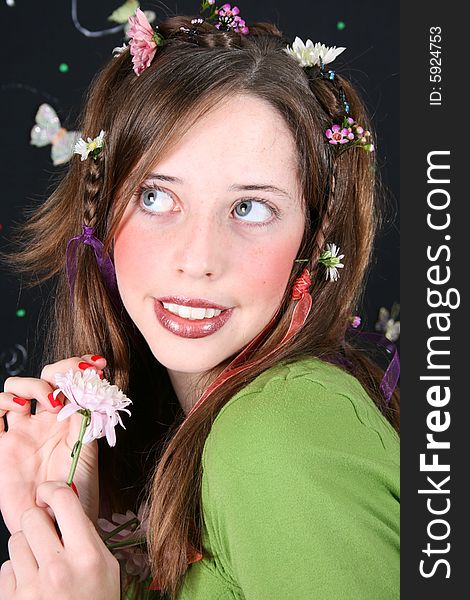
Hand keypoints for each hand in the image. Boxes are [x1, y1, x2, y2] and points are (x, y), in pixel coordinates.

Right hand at [0, 355, 106, 533]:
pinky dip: (1, 402)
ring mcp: (23, 431)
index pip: (71, 382)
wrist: (55, 523)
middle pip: (43, 377)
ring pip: (15, 389)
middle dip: (58, 371)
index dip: (80, 368)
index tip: (96, 364)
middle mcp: (46, 421)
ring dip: (30, 386)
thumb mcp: (87, 451)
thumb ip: (84, 420)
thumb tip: (83, 390)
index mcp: (70, 419)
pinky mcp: (2, 446)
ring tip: (45, 404)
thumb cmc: (77, 492)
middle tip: (68, 386)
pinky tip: (17, 410)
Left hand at [0, 481, 119, 599]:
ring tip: (40, 566)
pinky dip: (16, 574)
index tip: (50, 493)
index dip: (53, 489)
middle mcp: (57, 569)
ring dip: (26, 549)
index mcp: (86, 556)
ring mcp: (31, 589)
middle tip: (47, 535)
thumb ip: (87, 536)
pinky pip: (5, 569)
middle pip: (32, 518)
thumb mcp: (107, 568)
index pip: (64, 501)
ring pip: (15, 541)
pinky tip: (31, 586)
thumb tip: (67, 507)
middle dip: (38, 522)